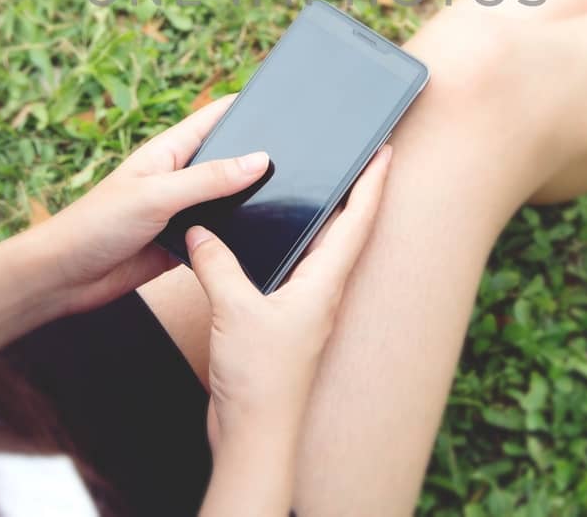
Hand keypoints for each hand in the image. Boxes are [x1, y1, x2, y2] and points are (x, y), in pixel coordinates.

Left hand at [37, 95, 268, 316]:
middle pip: (227, 160)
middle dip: (257, 157)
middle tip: (298, 155)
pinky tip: (259, 240)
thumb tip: (259, 159)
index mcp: (168, 151)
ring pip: (227, 201)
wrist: (65, 277)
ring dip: (248, 201)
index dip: (245, 106)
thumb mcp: (157, 194)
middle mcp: (178, 178)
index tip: (280, 99)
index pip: (215, 117)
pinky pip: (218, 236)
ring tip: (288, 197)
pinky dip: (235, 237)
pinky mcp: (182, 244)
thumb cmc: (96, 225)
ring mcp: (181, 211)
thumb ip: (209, 179)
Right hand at [187, 143, 392, 457]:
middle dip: (355, 194)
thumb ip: (218, 265)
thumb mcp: (234, 310)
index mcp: (323, 284)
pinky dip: (288, 249)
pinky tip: (268, 243)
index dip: (373, 184)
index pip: (357, 222)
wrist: (254, 435)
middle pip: (346, 232)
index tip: (385, 151)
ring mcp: (304, 309)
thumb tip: (200, 232)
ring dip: (324, 220)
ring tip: (319, 187)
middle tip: (359, 158)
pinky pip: (292, 273)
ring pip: (320, 253)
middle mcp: (321, 293)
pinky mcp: (283, 324)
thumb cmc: (260, 380)